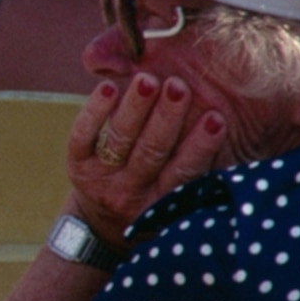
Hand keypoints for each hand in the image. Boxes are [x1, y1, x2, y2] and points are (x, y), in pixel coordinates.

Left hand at [67, 71, 226, 247]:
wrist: (104, 220)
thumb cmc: (158, 191)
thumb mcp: (180, 191)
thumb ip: (200, 165)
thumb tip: (223, 120)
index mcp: (164, 200)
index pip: (186, 172)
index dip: (201, 146)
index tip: (217, 117)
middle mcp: (132, 192)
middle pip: (151, 152)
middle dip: (166, 118)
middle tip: (178, 87)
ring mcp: (102, 179)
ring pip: (120, 140)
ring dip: (135, 108)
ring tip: (148, 81)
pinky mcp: (77, 164)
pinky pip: (84, 135)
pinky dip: (95, 111)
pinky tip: (107, 87)